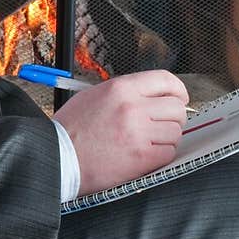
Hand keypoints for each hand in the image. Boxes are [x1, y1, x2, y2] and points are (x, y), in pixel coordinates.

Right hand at [53, 70, 189, 196]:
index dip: (178, 90)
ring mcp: (138, 133)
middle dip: (173, 117)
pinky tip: (146, 153)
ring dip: (167, 137)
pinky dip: (162, 154)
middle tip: (161, 124)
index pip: (166, 80)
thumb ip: (126, 92)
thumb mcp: (95, 95)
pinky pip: (169, 152)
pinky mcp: (141, 158)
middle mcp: (133, 107)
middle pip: (177, 107)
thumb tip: (153, 95)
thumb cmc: (71, 129)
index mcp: (121, 88)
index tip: (179, 98)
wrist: (59, 157)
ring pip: (176, 131)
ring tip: (150, 140)